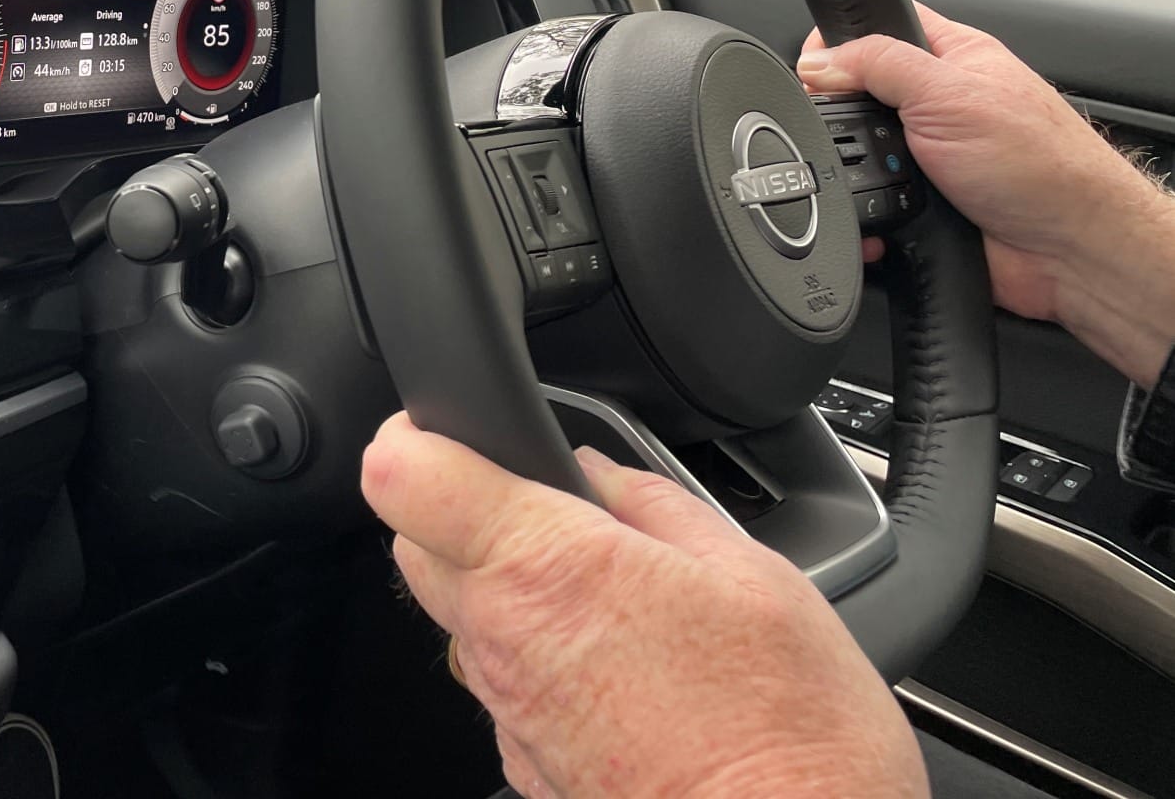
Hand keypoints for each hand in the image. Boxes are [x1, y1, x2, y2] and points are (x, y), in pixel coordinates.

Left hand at [362, 414, 925, 797]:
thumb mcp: (751, 573)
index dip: (414, 436)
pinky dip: (535, 662)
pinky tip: (613, 667)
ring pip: (461, 618)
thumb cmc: (787, 732)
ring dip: (503, 590)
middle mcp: (502, 637)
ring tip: (605, 596)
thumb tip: (600, 472)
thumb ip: (654, 503)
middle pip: (417, 545)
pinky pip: (503, 687)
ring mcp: (507, 710)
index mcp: (545, 563)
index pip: (403, 476)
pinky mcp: (525, 764)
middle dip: (457, 511)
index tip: (442, 426)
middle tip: (543, 509)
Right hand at [795, 3, 1174, 385]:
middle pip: (858, 96)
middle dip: (842, 118)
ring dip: (856, 174)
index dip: (840, 39)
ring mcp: (928, 158)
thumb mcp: (950, 93)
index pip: (882, 26)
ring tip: (878, 179)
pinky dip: (864, 217)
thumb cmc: (1043, 165)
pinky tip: (877, 217)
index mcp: (953, 59)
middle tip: (851, 129)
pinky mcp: (919, 206)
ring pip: (858, 157)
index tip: (813, 66)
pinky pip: (868, 208)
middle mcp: (939, 106)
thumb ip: (879, 65)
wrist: (1070, 250)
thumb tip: (819, 60)